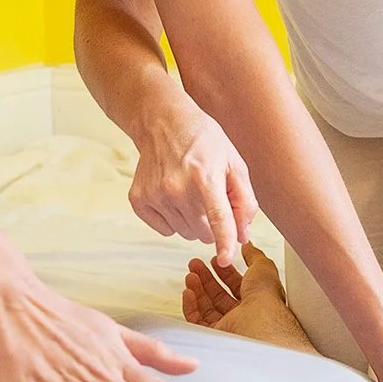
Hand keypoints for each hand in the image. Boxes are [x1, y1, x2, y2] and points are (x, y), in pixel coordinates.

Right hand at [130, 102, 257, 267]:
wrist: (162, 123)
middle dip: (211, 223)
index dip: (225, 242)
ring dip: (192, 221)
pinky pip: (165, 230)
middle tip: (208, 196)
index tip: (226, 258)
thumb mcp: (234, 162)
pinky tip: (172, 196)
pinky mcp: (139, 201)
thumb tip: (243, 236)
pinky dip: (172, 219)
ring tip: (190, 192)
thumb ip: (244, 201)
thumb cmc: (203, 141)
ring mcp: (155, 195)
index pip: (218, 218)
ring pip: (185, 233)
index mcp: (205, 177)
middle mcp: (177, 188)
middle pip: (203, 232)